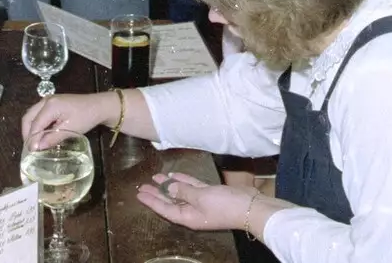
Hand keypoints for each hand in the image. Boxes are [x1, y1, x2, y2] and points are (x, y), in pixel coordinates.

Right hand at [21, 92, 114, 150]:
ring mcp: (48, 100)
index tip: (31, 153)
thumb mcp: (70, 129)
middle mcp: (45, 101)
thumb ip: (52, 138)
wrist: (99, 106)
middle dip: (27, 133)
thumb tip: (37, 148)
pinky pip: (38, 114)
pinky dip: (37, 125)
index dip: (32, 139)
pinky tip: (41, 135)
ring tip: (34, 143)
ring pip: (32, 115)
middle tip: (30, 148)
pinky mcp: (52, 103)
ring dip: (31, 129)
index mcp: (50, 106)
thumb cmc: (86, 117)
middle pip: (28, 117)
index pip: (35, 125)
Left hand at [135, 173, 292, 232]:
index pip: (165, 209)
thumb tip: (168, 189)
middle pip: (171, 202)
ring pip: (181, 193)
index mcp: (188, 217)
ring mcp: (202, 203)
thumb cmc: (225, 205)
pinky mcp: (211, 195)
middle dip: (157, 193)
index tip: (139, 194)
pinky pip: (192, 188)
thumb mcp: (201, 197)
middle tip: (143, 185)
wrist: (252, 207)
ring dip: (169, 185)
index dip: (152, 201)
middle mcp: (193, 211)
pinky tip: (175, 176)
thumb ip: (183, 192)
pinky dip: (184, 182)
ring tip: (156, 177)